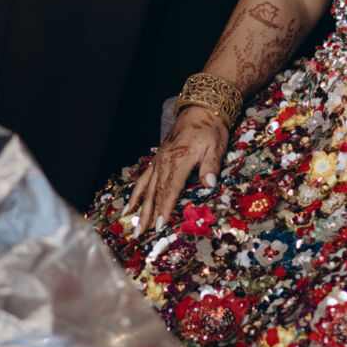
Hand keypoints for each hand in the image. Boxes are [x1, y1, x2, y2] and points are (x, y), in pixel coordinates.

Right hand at [122, 106, 227, 237]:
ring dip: (141, 209)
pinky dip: (136, 194)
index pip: (170, 190)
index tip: (160, 226)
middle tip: (142, 236)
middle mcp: (165, 162)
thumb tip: (210, 184)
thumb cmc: (210, 129)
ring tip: (135, 227)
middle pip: (155, 193)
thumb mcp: (216, 146)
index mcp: (180, 160)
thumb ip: (211, 166)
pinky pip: (143, 179)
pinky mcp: (157, 160)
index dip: (165, 209)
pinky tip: (129, 206)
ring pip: (147, 189)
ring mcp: (159, 161)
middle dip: (149, 216)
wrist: (200, 109)